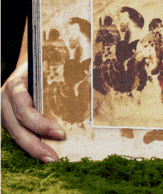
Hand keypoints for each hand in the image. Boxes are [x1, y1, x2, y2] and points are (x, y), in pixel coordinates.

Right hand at [1, 20, 64, 161]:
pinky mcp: (9, 118)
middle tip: (55, 157)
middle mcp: (5, 99)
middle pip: (17, 127)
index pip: (23, 108)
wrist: (30, 61)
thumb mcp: (50, 66)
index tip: (60, 133)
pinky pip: (19, 134)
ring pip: (16, 134)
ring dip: (34, 149)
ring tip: (51, 159)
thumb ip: (64, 76)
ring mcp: (4, 110)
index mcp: (15, 85)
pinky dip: (32, 144)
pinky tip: (45, 153)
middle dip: (36, 144)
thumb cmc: (44, 63)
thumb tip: (97, 80)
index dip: (40, 123)